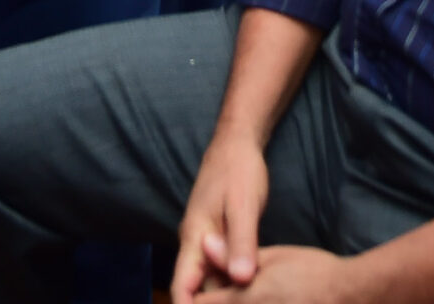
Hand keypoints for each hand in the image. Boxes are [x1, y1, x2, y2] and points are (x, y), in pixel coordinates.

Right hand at [173, 131, 270, 303]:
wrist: (238, 145)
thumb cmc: (238, 171)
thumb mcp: (243, 206)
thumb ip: (241, 243)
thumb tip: (242, 280)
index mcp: (194, 239)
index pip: (181, 286)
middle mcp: (197, 246)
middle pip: (198, 289)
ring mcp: (209, 244)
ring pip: (213, 281)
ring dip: (226, 298)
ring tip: (249, 303)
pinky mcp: (222, 241)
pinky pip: (224, 270)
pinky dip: (235, 283)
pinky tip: (251, 292)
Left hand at [195, 247, 349, 301]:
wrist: (350, 294)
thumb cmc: (313, 272)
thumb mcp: (274, 256)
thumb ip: (235, 255)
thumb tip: (204, 243)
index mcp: (245, 298)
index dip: (194, 297)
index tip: (196, 290)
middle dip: (212, 301)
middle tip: (220, 290)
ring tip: (241, 294)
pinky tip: (260, 300)